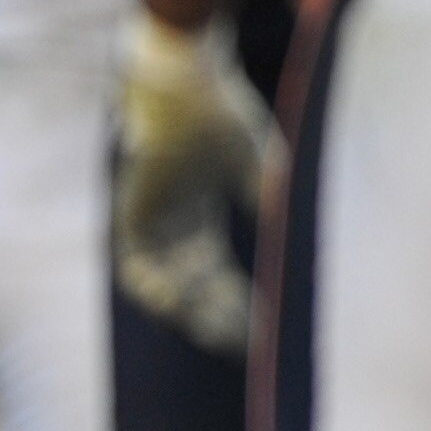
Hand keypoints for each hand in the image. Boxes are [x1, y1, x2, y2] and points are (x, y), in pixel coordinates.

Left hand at [114, 12, 273, 356]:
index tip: (264, 333)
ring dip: (190, 312)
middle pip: (196, 291)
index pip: (219, 278)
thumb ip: (270, 204)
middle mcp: (174, 229)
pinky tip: (180, 304)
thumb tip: (298, 242)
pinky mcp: (131, 215)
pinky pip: (135, 268)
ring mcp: (150, 223)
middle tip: (245, 346)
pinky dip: (154, 289)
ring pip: (165, 288)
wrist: (187, 85)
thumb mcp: (257, 168)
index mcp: (201, 221)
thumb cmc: (220, 117)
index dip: (240, 307)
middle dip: (219, 320)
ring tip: (216, 330)